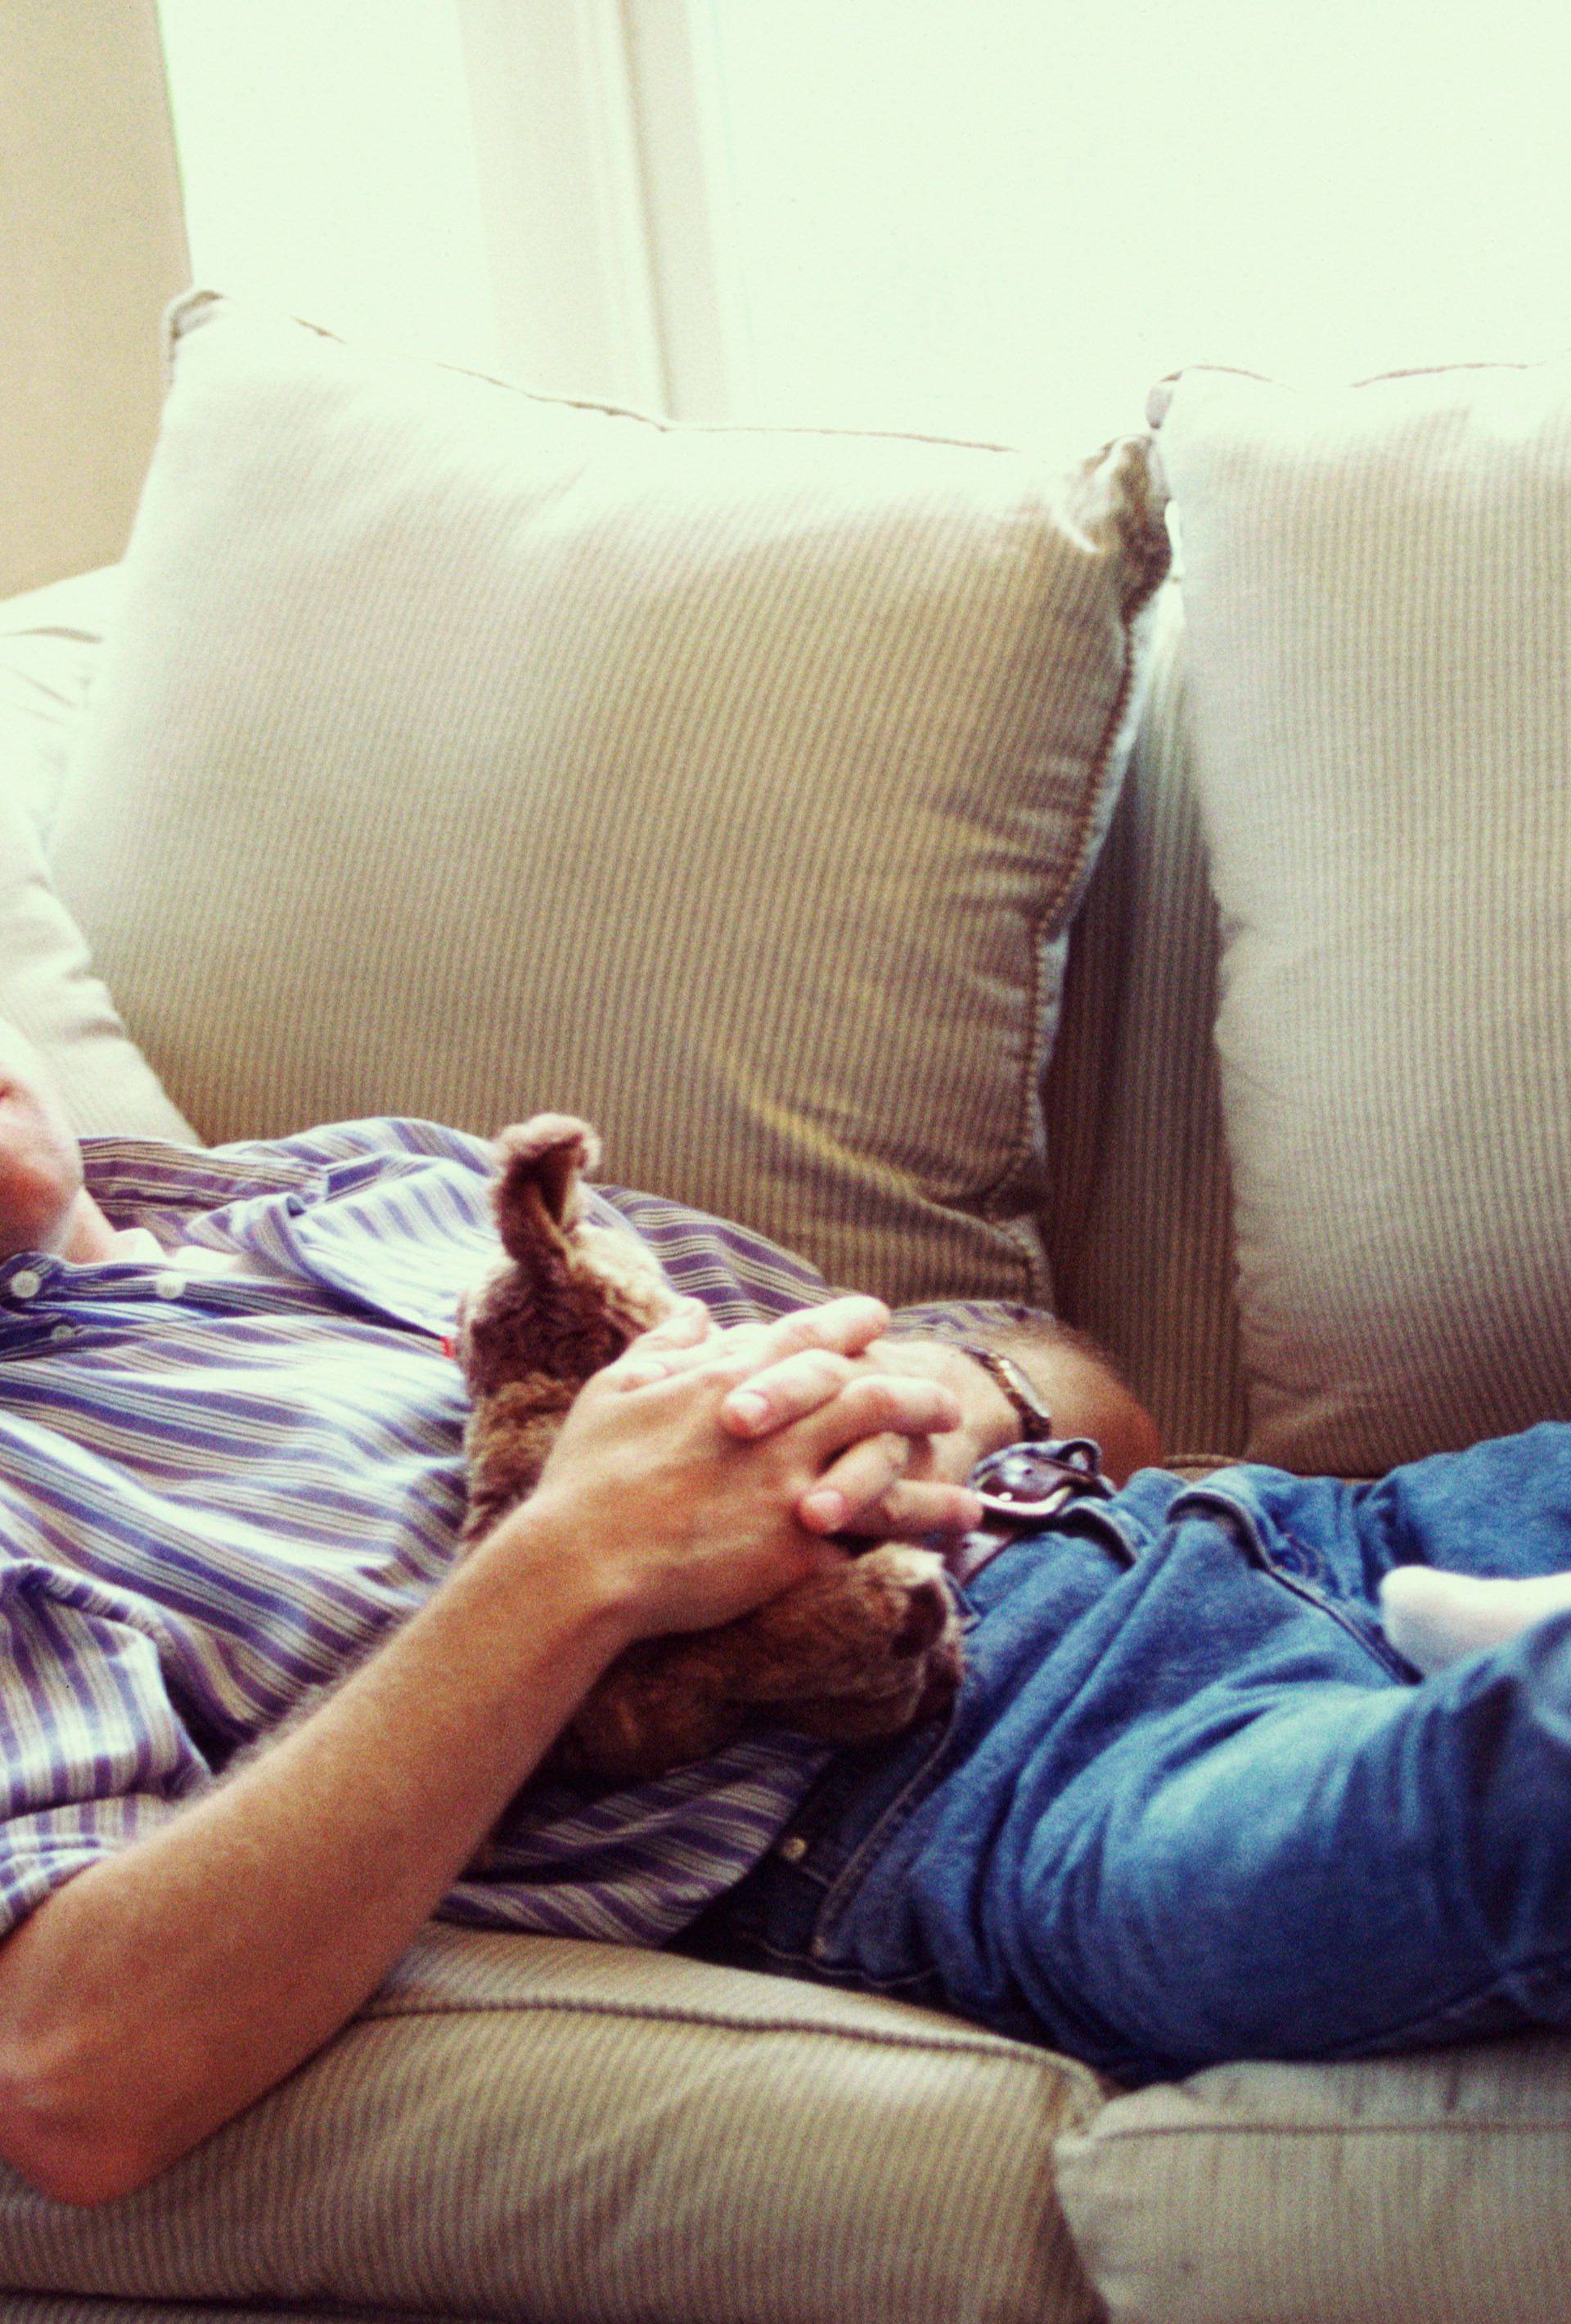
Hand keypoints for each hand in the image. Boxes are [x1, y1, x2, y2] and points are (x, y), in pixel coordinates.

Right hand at [513, 1299, 968, 1640]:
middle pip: (865, 1392)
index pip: (804, 1338)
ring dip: (932, 1472)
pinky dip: (913, 1536)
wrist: (582, 1562)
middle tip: (944, 1398)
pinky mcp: (798, 1548)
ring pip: (885, 1462)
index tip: (877, 1315)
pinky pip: (871, 1538)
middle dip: (912, 1391)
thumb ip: (663, 1346)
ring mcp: (790, 1484)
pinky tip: (946, 1545)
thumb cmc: (587, 1477)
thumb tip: (694, 1310)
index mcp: (728, 1380)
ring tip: (971, 1482)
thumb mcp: (615, 1390)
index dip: (846, 1323)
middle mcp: (774, 1425)